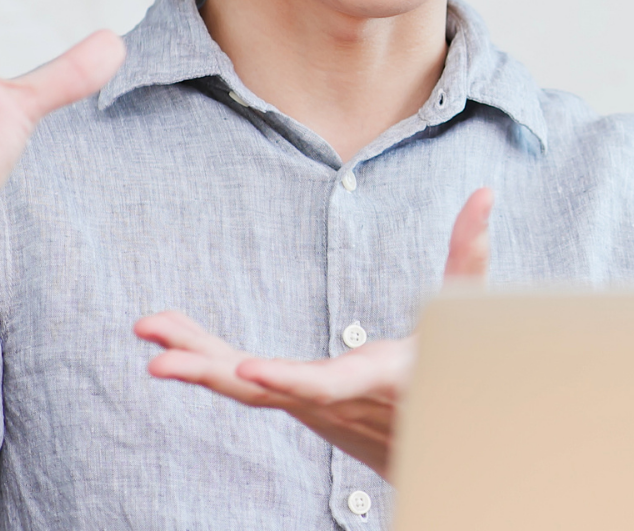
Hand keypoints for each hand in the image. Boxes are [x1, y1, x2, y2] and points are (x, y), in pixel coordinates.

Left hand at [134, 186, 493, 479]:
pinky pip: (246, 382)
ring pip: (245, 388)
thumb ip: (470, 252)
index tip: (248, 373)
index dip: (288, 381)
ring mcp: (309, 404)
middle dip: (209, 371)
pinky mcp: (297, 398)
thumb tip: (485, 193)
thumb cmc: (454, 369)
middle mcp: (334, 399)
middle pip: (264, 391)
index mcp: (376, 379)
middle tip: (156, 357)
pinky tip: (175, 342)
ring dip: (196, 359)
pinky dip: (210, 361)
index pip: (327, 385)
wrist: (440, 440)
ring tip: (148, 333)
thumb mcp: (467, 311)